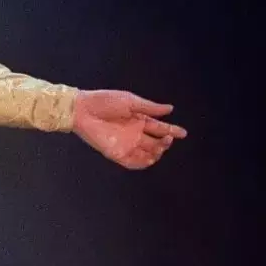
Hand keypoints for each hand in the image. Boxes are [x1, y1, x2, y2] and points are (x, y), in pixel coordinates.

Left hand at [72, 89, 186, 169]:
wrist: (82, 109)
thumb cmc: (104, 102)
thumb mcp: (129, 101)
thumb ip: (149, 108)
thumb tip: (170, 109)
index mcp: (139, 120)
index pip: (159, 128)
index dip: (172, 130)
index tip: (183, 133)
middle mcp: (134, 133)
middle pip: (156, 142)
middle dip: (165, 142)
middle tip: (168, 138)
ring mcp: (126, 144)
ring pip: (148, 154)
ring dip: (157, 152)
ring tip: (161, 146)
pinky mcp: (116, 153)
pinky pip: (133, 163)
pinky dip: (143, 163)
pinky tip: (151, 158)